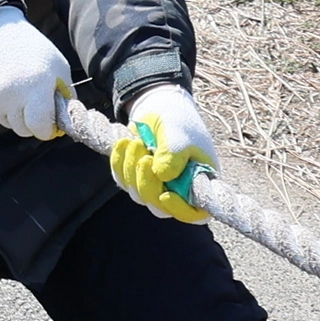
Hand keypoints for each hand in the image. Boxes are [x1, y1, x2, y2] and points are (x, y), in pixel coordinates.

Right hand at [0, 7, 71, 138]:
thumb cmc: (30, 47)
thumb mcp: (57, 66)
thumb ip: (64, 96)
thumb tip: (64, 122)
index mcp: (35, 86)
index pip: (40, 127)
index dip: (46, 128)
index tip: (48, 122)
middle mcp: (10, 94)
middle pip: (23, 129)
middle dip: (30, 121)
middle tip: (31, 100)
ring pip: (6, 122)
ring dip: (13, 113)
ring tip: (15, 87)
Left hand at [110, 84, 218, 221]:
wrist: (161, 107)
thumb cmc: (179, 121)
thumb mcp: (180, 133)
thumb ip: (174, 154)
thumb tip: (163, 177)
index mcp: (200, 183)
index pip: (195, 213)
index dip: (179, 210)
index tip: (165, 195)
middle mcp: (179, 190)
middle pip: (159, 207)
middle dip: (147, 183)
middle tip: (144, 154)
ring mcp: (156, 186)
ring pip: (138, 194)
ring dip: (132, 168)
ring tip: (136, 142)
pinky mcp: (136, 177)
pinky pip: (122, 180)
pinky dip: (119, 163)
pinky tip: (123, 143)